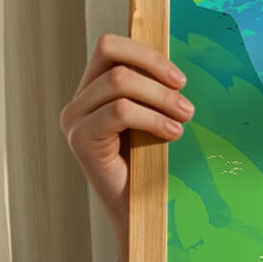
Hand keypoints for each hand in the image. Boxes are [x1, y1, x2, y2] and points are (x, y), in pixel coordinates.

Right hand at [59, 33, 192, 261]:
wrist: (138, 214)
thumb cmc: (149, 166)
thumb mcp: (152, 120)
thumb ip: (152, 92)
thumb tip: (175, 70)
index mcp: (92, 91)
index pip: (110, 47)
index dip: (146, 54)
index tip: (179, 78)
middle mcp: (77, 103)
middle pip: (114, 58)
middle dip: (157, 74)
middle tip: (186, 103)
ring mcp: (75, 120)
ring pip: (120, 83)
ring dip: (161, 98)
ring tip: (185, 118)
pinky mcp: (82, 140)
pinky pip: (120, 111)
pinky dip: (153, 118)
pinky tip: (172, 135)